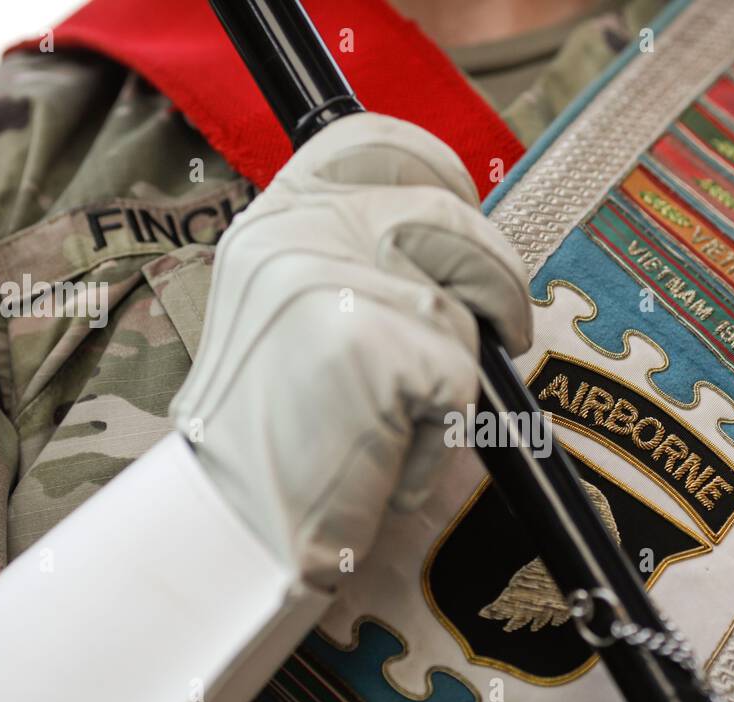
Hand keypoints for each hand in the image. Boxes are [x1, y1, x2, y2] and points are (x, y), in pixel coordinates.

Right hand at [171, 112, 531, 591]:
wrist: (233, 526)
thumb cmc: (276, 433)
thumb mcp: (290, 314)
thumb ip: (350, 259)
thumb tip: (455, 242)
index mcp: (275, 218)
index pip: (376, 143)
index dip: (437, 173)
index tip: (462, 216)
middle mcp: (298, 234)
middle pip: (450, 217)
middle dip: (494, 278)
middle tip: (500, 329)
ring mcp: (333, 283)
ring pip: (460, 306)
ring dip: (456, 369)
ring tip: (396, 419)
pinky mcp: (375, 346)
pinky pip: (461, 380)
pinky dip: (439, 434)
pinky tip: (382, 459)